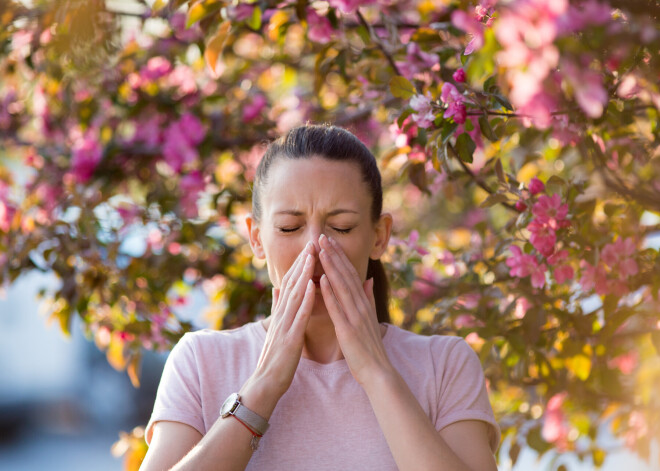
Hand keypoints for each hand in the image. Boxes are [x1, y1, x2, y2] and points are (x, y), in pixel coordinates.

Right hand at [247, 242, 316, 398]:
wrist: (265, 383)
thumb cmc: (275, 357)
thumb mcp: (276, 328)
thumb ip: (277, 307)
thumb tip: (276, 288)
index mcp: (281, 313)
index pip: (291, 284)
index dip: (299, 264)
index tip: (309, 247)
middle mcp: (281, 315)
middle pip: (292, 284)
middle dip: (302, 263)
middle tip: (312, 242)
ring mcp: (284, 326)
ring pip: (295, 295)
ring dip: (304, 274)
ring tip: (312, 256)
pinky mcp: (290, 338)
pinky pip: (299, 315)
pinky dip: (306, 299)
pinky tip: (312, 285)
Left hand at [318, 234, 393, 385]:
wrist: (378, 372)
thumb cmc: (369, 347)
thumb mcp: (370, 318)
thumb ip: (368, 298)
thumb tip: (367, 280)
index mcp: (363, 302)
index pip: (350, 274)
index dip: (339, 256)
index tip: (329, 240)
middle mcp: (360, 305)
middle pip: (346, 275)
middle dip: (334, 254)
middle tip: (322, 236)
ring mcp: (355, 316)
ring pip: (341, 286)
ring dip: (331, 266)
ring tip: (321, 249)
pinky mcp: (347, 329)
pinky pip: (337, 308)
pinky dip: (329, 292)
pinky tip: (321, 279)